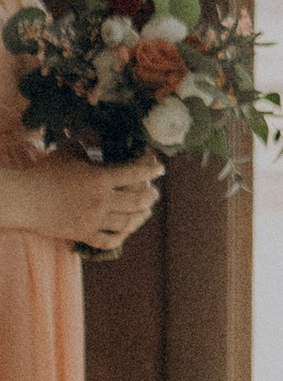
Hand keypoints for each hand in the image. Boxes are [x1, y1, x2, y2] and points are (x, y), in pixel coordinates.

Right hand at [0, 152, 163, 250]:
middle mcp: (101, 201)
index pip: (135, 173)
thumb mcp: (68, 155)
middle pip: (138, 200)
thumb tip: (95, 140)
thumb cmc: (44, 174)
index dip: (151, 169)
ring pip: (128, 222)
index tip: (159, 168)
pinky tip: (126, 229)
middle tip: (153, 192)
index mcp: (100, 179)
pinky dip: (122, 235)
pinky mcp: (84, 234)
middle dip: (150, 195)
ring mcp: (94, 220)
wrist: (25, 199)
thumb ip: (86, 150)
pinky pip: (110, 240)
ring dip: (141, 215)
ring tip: (145, 210)